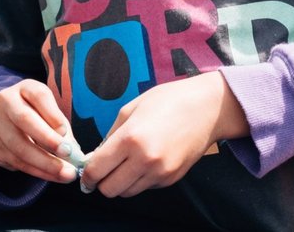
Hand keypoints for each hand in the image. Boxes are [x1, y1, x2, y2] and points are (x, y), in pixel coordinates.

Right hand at [0, 80, 78, 184]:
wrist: (8, 121)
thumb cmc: (38, 114)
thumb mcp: (50, 110)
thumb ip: (60, 125)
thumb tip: (72, 150)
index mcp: (25, 88)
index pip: (39, 97)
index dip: (53, 114)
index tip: (66, 132)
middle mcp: (6, 103)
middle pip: (25, 120)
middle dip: (48, 140)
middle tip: (68, 155)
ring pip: (19, 146)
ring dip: (45, 163)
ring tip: (65, 174)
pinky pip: (16, 162)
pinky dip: (37, 171)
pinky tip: (53, 176)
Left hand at [81, 72, 246, 198]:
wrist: (207, 108)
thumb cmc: (168, 101)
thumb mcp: (131, 108)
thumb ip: (111, 135)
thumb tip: (96, 157)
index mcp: (130, 138)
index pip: (97, 170)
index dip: (87, 175)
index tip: (86, 174)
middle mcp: (145, 160)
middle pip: (110, 189)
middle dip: (102, 182)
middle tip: (103, 170)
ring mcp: (160, 172)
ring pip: (127, 193)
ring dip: (121, 183)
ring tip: (125, 164)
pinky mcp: (171, 179)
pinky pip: (145, 187)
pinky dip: (139, 180)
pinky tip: (145, 162)